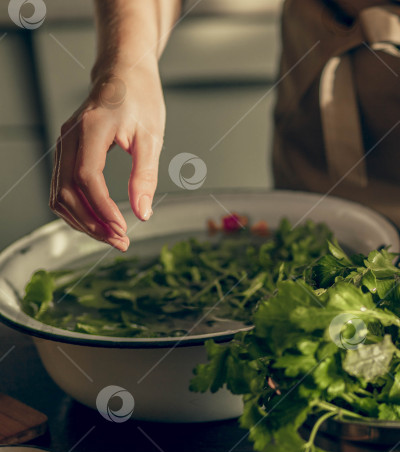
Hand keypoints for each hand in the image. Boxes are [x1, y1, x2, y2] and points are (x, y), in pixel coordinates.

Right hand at [49, 62, 164, 250]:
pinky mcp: (67, 151)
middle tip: (121, 242)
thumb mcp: (152, 137)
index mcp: (91, 129)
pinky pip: (62, 187)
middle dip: (92, 223)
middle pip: (66, 192)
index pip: (86, 177)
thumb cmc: (140, 99)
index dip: (102, 208)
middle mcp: (69, 138)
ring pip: (59, 194)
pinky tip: (100, 222)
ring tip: (113, 237)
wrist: (124, 74)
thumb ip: (145, 176)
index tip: (122, 229)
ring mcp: (64, 144)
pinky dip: (78, 209)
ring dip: (83, 221)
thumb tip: (143, 213)